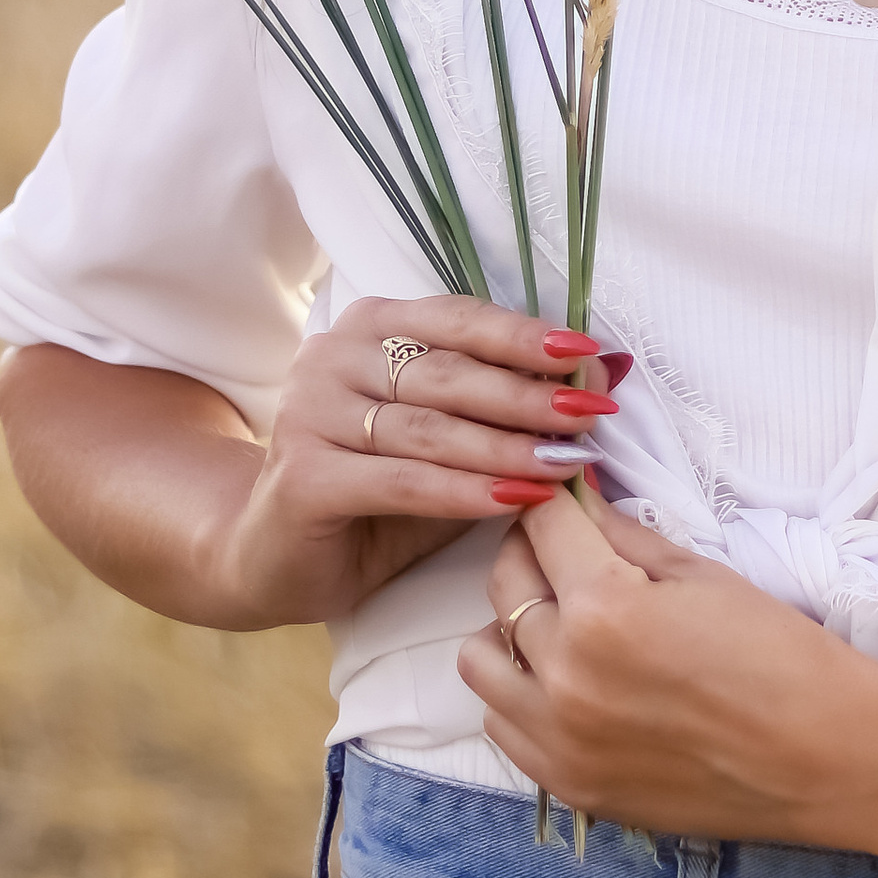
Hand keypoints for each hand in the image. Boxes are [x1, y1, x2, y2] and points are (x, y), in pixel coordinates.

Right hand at [207, 294, 629, 630]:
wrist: (275, 556)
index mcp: (369, 327)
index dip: (524, 337)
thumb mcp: (447, 440)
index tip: (588, 354)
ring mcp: (310, 414)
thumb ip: (506, 409)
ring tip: (567, 462)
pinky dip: (465, 491)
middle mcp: (332, 356)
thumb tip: (603, 373)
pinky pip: (402, 481)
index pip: (457, 320)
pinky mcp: (304, 476)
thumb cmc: (373, 491)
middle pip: (449, 372)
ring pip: (430, 427)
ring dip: (507, 445)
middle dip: (529, 394)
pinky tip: (516, 499)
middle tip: (592, 412)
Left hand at [454, 487, 877, 845]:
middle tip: (570, 550)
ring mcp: (560, 740)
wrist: (827, 757)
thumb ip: (624, 537)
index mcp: (603, 610)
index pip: (542, 525)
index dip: (556, 501)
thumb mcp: (702, 575)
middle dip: (533, 553)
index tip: (565, 496)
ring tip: (564, 624)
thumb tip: (577, 501)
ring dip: (513, 628)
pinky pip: (503, 723)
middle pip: (504, 582)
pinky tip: (573, 683)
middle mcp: (564, 676)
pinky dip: (522, 693)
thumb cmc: (780, 655)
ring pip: (481, 658)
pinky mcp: (569, 784)